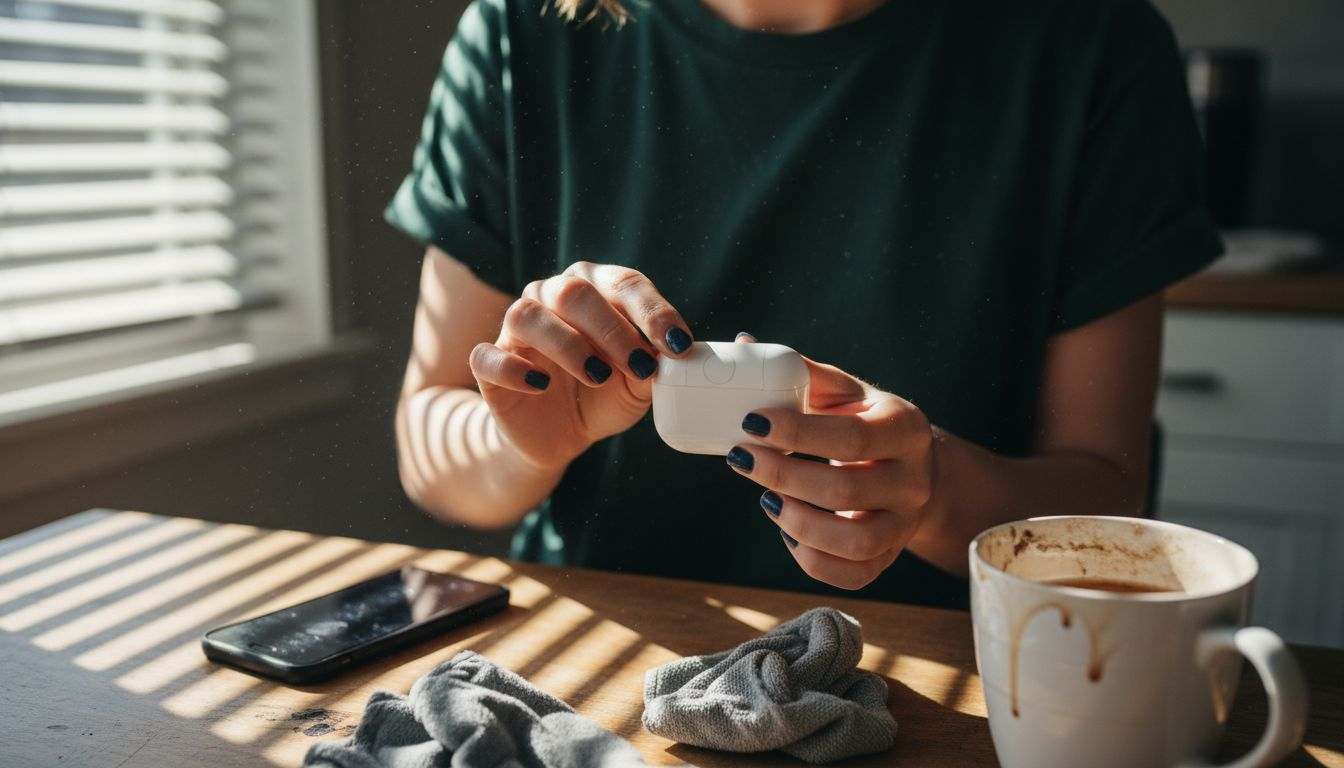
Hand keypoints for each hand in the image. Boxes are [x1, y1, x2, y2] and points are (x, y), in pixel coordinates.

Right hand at [468, 262, 693, 470]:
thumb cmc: (602, 396)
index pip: (623, 283)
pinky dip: (513, 369)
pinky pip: (487, 356)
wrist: (559, 435)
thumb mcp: (637, 386)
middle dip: (613, 329)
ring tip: (598, 376)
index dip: (652, 311)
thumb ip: (651, 367)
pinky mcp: (489, 364)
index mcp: (594, 290)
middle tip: (639, 365)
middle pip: (574, 291)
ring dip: (568, 345)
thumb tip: (667, 356)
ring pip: (528, 316)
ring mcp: (516, 330)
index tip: (677, 344)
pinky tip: (541, 385)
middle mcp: (551, 297)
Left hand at [725, 341, 935, 589]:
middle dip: (783, 475)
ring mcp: (904, 524)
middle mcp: (914, 480)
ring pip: (854, 541)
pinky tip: (787, 532)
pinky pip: (853, 574)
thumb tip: (745, 345)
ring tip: (766, 499)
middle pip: (846, 489)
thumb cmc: (865, 423)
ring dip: (797, 523)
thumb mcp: (846, 392)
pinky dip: (812, 559)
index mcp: (905, 428)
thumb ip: (802, 374)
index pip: (852, 437)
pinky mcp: (889, 557)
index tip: (750, 422)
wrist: (914, 468)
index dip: (798, 432)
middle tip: (740, 458)